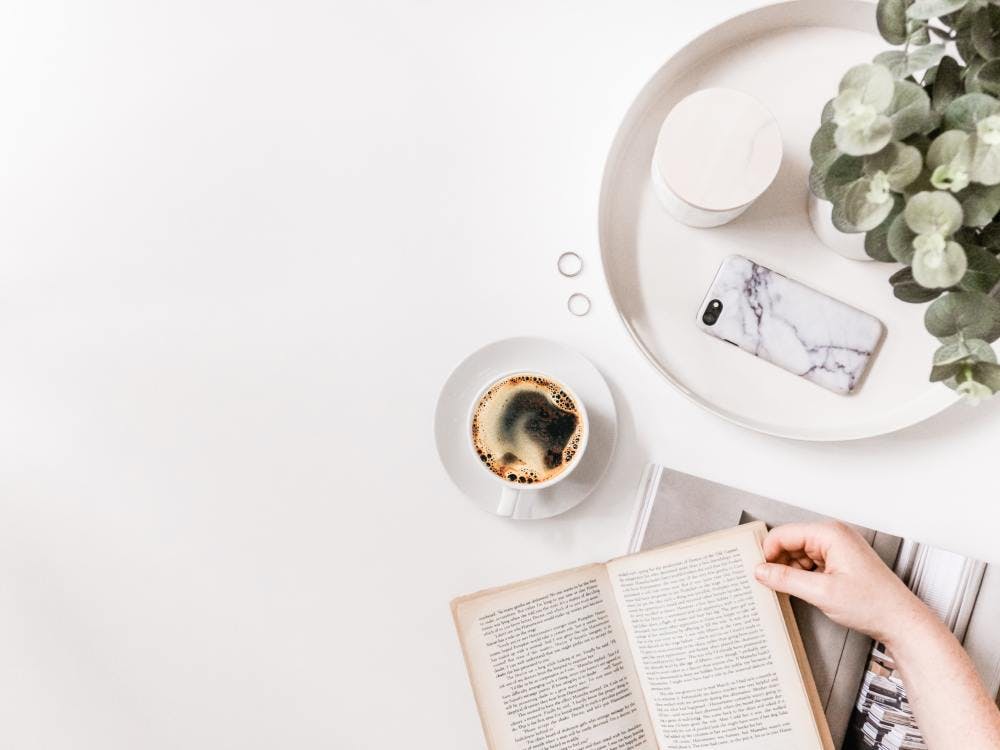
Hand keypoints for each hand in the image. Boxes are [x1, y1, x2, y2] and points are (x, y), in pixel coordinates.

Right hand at [754, 521, 927, 643]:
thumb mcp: (821, 592)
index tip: (759, 572)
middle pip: (790, 543)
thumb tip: (760, 571)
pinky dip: (804, 577)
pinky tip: (808, 592)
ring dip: (792, 572)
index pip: (783, 534)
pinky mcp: (840, 562)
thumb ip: (786, 579)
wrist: (901, 622)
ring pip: (799, 554)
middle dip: (779, 564)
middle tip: (773, 585)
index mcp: (830, 533)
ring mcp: (838, 548)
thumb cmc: (874, 604)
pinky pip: (811, 563)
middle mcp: (834, 535)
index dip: (768, 553)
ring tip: (797, 592)